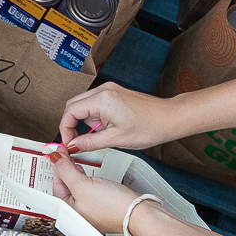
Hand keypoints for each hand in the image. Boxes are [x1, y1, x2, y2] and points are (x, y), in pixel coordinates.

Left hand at [49, 150, 145, 234]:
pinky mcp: (102, 207)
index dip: (57, 167)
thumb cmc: (113, 207)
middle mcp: (77, 214)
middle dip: (65, 170)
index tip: (58, 153)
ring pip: (77, 188)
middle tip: (65, 155)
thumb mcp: (82, 185)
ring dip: (74, 174)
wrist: (137, 213)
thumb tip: (54, 159)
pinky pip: (88, 191)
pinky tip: (88, 175)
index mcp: (68, 212)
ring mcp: (90, 211)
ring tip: (74, 163)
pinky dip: (86, 180)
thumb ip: (66, 171)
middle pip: (65, 187)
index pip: (56, 185)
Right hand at [59, 83, 184, 152]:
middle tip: (76, 141)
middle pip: (73, 105)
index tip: (69, 142)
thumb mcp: (115, 139)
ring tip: (98, 135)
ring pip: (84, 105)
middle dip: (71, 124)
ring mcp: (110, 90)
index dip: (65, 129)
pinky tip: (106, 127)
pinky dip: (94, 116)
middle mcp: (104, 90)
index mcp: (102, 100)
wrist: (169, 118)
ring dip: (84, 121)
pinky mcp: (115, 93)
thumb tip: (73, 145)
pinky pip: (95, 103)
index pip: (70, 112)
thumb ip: (89, 142)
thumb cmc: (149, 127)